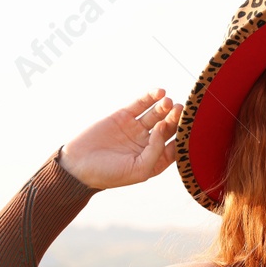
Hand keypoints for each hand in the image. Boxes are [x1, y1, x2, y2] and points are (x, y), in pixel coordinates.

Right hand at [58, 88, 183, 190]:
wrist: (78, 165)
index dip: (183, 137)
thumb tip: (162, 127)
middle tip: (178, 110)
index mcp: (154, 160)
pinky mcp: (123, 116)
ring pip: (156, 114)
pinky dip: (150, 97)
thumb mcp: (138, 170)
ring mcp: (135, 128)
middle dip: (175, 119)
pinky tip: (159, 92)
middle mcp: (147, 143)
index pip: (175, 146)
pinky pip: (140, 104)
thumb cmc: (108, 174)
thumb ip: (155, 151)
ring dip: (164, 107)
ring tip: (168, 102)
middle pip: (167, 127)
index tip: (188, 129)